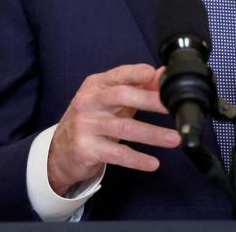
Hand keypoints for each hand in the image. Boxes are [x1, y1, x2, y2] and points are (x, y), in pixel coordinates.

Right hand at [48, 63, 180, 195]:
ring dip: (152, 134)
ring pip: (124, 128)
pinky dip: (137, 159)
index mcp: (96, 85)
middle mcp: (89, 102)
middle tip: (172, 106)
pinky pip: (117, 154)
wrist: (61, 150)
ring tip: (174, 138)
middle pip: (121, 96)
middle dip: (149, 100)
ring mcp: (86, 126)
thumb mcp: (111, 100)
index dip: (135, 73)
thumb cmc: (93, 119)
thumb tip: (163, 74)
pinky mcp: (87, 149)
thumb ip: (137, 86)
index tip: (153, 73)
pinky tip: (153, 163)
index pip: (117, 75)